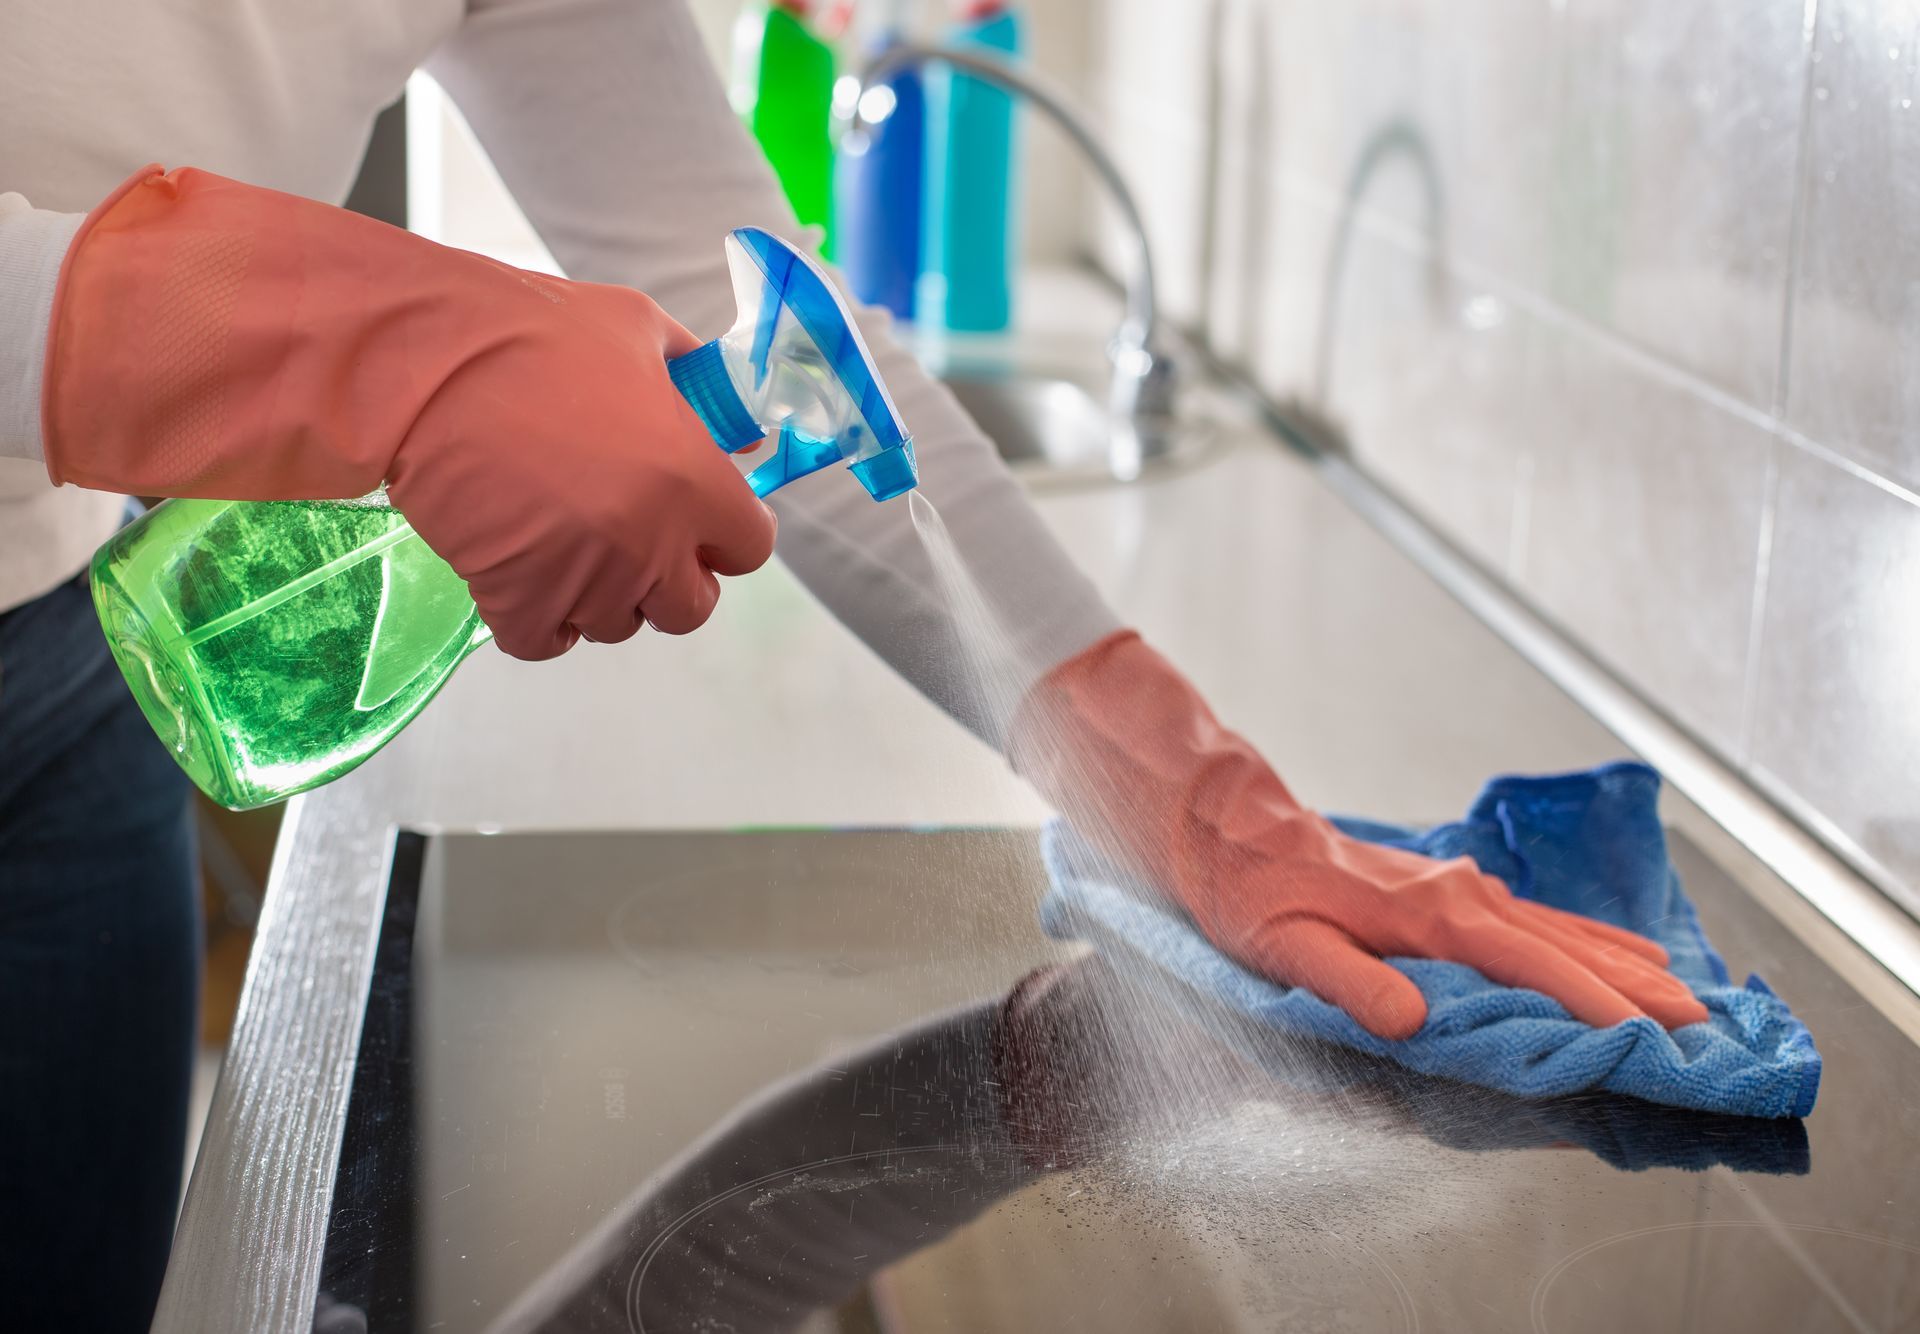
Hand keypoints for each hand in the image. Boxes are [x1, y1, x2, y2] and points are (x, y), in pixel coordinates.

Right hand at [42, 166, 776, 658]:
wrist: (396, 360)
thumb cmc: (513, 334)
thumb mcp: (628, 330)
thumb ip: (695, 374)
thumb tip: (736, 393)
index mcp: (696, 475)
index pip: (748, 548)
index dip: (713, 535)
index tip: (679, 518)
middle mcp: (656, 540)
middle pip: (688, 605)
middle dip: (654, 574)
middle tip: (599, 525)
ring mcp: (589, 581)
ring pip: (615, 626)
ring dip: (586, 591)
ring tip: (538, 524)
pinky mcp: (521, 611)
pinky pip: (548, 642)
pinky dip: (528, 615)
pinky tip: (502, 558)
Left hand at [1011, 632, 1709, 1040]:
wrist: (1224, 822)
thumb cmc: (1246, 891)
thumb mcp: (1281, 949)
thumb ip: (1347, 984)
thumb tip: (1416, 1024)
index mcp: (1427, 917)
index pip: (1530, 966)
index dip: (1595, 1003)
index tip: (1654, 1035)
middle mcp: (1456, 895)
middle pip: (1564, 943)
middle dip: (1637, 985)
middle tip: (1707, 1022)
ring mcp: (1454, 886)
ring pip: (1556, 924)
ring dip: (1620, 959)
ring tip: (1686, 988)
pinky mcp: (1443, 887)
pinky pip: (1532, 914)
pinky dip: (1582, 936)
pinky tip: (1610, 949)